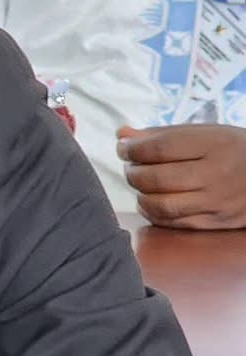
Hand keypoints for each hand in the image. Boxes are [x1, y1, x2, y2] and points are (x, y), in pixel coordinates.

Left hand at [117, 124, 245, 227]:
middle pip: (156, 178)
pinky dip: (153, 212)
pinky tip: (151, 202)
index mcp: (215, 144)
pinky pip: (173, 222)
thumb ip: (162, 134)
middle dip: (133, 172)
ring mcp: (218, 201)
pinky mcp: (217, 222)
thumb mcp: (206, 133)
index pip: (161, 148)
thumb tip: (121, 134)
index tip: (123, 147)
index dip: (133, 149)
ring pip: (161, 204)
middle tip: (132, 167)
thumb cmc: (233, 150)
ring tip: (142, 185)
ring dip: (140, 195)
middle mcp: (218, 174)